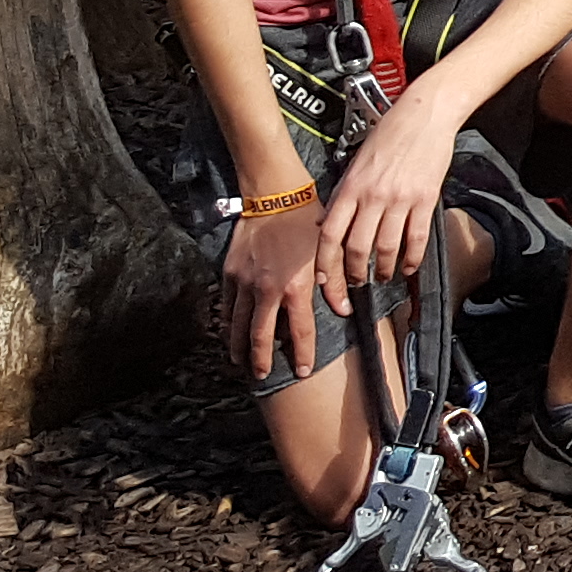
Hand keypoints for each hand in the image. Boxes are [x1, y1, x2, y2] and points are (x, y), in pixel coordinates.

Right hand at [218, 194, 337, 380]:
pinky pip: (225, 305)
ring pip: (238, 324)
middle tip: (262, 375)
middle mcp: (266, 290)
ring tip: (240, 362)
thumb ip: (334, 283)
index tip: (303, 370)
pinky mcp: (229, 272)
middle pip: (260, 336)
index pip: (299, 331)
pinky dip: (226, 322)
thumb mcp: (327, 251)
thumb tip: (345, 310)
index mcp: (294, 287)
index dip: (302, 353)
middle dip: (261, 359)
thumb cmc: (306, 220)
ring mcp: (244, 282)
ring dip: (239, 346)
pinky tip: (228, 331)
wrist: (275, 196)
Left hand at [315, 93, 457, 303]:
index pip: (330, 234)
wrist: (424, 114)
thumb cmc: (389, 133)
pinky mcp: (425, 198)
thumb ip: (343, 194)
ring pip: (386, 247)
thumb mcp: (355, 161)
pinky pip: (417, 237)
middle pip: (357, 247)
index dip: (325, 263)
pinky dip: (413, 258)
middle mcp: (373, 195)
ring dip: (382, 269)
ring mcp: (400, 198)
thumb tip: (326, 224)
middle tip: (356, 283)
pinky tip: (410, 265)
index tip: (324, 281)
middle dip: (354, 273)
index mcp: (351, 186)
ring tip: (382, 276)